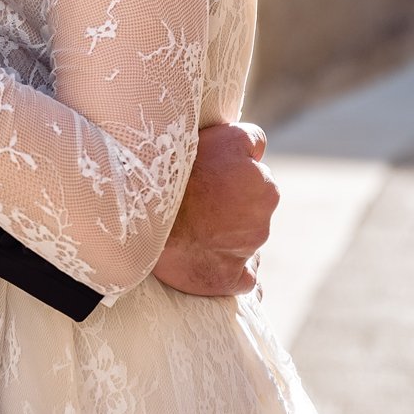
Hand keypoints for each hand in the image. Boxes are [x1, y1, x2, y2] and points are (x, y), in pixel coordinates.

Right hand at [152, 121, 280, 296]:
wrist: (151, 211)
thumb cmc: (179, 169)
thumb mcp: (219, 136)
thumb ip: (248, 140)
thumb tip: (258, 150)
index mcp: (263, 182)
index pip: (256, 172)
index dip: (233, 170)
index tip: (212, 173)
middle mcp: (262, 214)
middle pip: (253, 205)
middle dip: (234, 203)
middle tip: (200, 200)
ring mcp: (249, 247)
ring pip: (246, 237)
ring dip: (228, 233)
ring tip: (194, 228)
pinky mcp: (233, 275)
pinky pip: (244, 276)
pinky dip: (233, 270)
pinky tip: (216, 262)